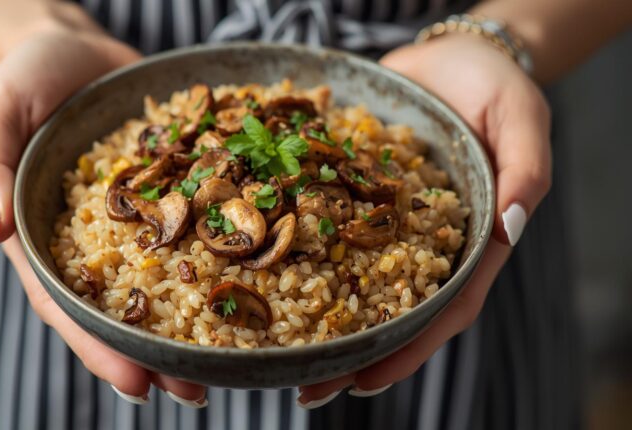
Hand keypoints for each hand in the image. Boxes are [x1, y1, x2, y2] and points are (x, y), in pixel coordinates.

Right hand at [0, 26, 206, 406]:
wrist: (76, 46)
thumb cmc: (25, 76)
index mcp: (46, 236)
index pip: (67, 305)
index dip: (99, 349)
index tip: (137, 385)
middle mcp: (95, 239)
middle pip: (122, 309)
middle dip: (155, 354)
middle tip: (194, 393)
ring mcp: (136, 220)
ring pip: (164, 280)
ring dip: (193, 323)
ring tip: (227, 362)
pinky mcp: (170, 192)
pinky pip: (194, 226)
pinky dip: (218, 256)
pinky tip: (251, 278)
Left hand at [298, 34, 551, 405]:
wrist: (451, 57)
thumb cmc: (496, 87)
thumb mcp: (523, 120)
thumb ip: (523, 173)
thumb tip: (509, 228)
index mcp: (468, 242)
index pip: (443, 311)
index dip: (408, 350)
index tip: (364, 381)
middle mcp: (421, 242)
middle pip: (389, 310)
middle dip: (351, 353)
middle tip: (306, 388)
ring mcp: (384, 222)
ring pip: (351, 278)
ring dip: (317, 318)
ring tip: (278, 351)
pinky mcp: (354, 194)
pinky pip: (326, 227)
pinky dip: (299, 250)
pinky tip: (263, 268)